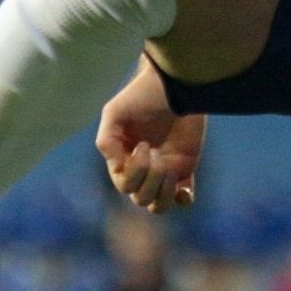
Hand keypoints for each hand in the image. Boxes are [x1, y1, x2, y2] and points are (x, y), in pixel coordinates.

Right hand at [95, 57, 204, 213]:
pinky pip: (182, 199)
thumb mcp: (115, 112)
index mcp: (122, 158)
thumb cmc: (143, 95)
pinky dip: (183, 200)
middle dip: (150, 180)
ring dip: (164, 193)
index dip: (135, 171)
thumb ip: (107, 141)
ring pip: (158, 205)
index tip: (144, 144)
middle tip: (158, 155)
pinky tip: (184, 187)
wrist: (176, 84)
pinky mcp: (184, 168)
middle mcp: (141, 169)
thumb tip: (117, 168)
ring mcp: (163, 170)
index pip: (124, 185)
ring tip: (170, 168)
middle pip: (140, 198)